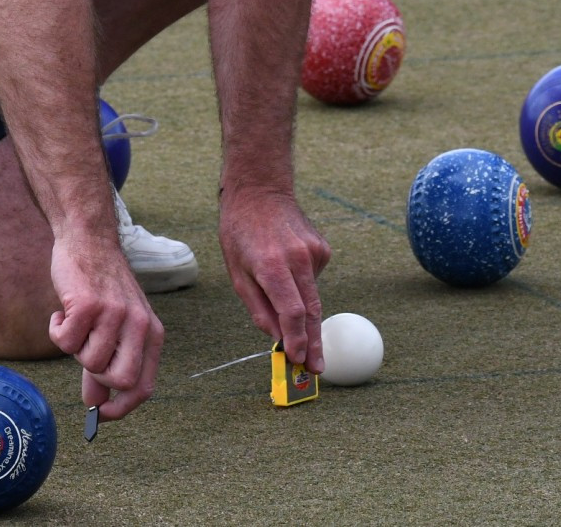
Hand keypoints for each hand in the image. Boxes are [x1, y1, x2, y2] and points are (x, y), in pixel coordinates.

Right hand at [47, 234, 163, 420]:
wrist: (88, 241)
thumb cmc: (101, 287)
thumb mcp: (114, 326)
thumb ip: (107, 364)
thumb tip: (96, 403)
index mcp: (151, 333)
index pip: (143, 387)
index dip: (121, 408)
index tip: (100, 414)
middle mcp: (139, 325)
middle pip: (121, 379)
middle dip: (96, 374)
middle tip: (84, 349)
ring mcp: (115, 314)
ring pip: (89, 361)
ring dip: (74, 346)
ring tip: (76, 321)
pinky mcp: (89, 304)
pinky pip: (64, 341)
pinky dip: (56, 329)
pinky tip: (61, 311)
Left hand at [218, 187, 331, 372]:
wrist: (260, 191)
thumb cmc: (240, 234)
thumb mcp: (237, 274)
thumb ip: (259, 309)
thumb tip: (278, 339)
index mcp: (272, 265)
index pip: (292, 312)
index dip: (297, 340)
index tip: (299, 361)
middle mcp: (298, 258)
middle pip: (312, 311)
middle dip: (314, 343)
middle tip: (317, 369)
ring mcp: (314, 252)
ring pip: (313, 295)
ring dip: (304, 311)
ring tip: (280, 292)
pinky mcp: (323, 248)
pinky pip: (313, 279)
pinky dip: (302, 284)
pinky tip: (287, 266)